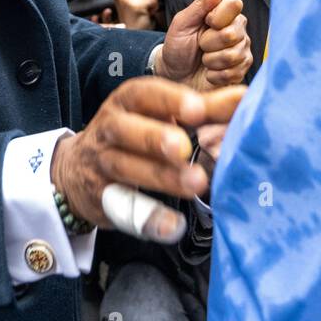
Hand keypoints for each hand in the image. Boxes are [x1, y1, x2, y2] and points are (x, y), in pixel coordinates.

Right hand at [51, 79, 245, 238]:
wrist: (75, 170)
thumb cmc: (133, 134)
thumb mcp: (160, 114)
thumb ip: (203, 107)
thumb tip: (245, 97)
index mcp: (128, 102)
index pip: (144, 94)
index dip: (169, 100)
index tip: (197, 109)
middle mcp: (110, 128)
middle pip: (126, 130)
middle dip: (154, 138)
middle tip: (184, 148)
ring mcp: (102, 163)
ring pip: (126, 169)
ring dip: (160, 177)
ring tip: (195, 184)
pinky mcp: (102, 198)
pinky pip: (124, 210)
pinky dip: (150, 219)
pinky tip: (174, 227)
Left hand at [155, 0, 251, 90]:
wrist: (175, 74)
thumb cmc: (178, 46)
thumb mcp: (182, 23)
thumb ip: (201, 4)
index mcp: (224, 11)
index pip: (234, 3)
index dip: (218, 16)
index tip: (206, 22)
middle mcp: (237, 27)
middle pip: (232, 33)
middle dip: (208, 43)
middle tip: (200, 45)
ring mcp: (242, 48)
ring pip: (232, 55)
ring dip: (210, 60)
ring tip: (204, 59)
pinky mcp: (242, 68)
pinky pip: (233, 72)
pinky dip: (215, 75)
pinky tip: (210, 72)